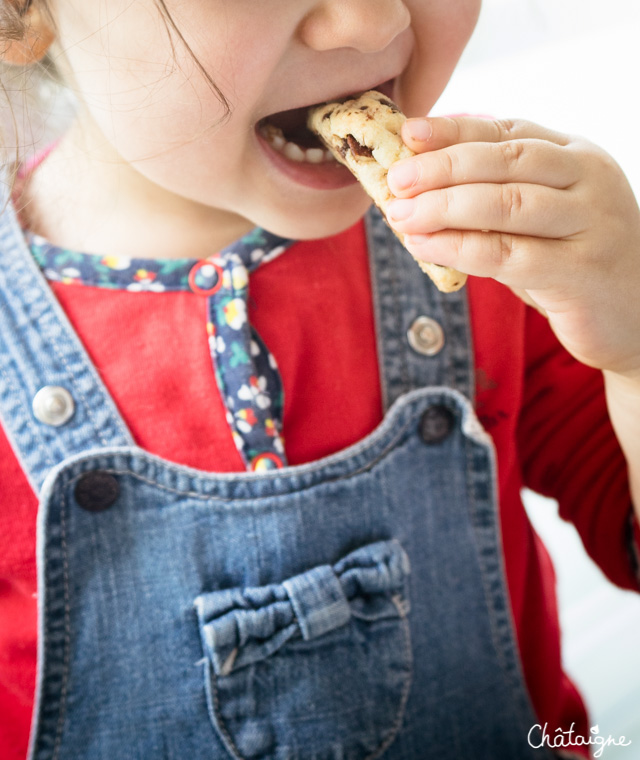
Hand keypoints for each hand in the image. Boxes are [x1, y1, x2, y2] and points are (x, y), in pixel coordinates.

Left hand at [386, 116, 639, 378]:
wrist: (636, 317)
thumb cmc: (573, 263)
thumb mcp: (541, 217)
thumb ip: (497, 193)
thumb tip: (421, 180)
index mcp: (577, 156)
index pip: (508, 131)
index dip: (454, 130)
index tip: (408, 133)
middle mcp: (590, 180)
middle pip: (505, 161)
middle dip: (442, 167)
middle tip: (397, 179)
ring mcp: (590, 224)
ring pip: (506, 204)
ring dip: (444, 208)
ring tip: (401, 215)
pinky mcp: (581, 272)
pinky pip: (507, 255)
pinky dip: (459, 249)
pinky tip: (425, 247)